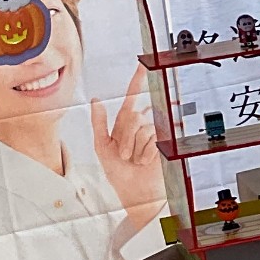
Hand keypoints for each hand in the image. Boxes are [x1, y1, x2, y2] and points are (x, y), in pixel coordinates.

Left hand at [91, 64, 162, 219]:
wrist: (134, 194)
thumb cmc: (118, 173)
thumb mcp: (102, 147)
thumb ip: (99, 122)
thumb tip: (96, 101)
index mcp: (124, 124)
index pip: (131, 98)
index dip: (137, 82)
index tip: (142, 66)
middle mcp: (140, 126)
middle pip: (133, 116)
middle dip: (125, 138)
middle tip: (124, 155)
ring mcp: (152, 135)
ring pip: (142, 129)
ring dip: (134, 149)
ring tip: (135, 161)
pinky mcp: (162, 144)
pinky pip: (151, 139)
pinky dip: (144, 153)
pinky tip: (145, 162)